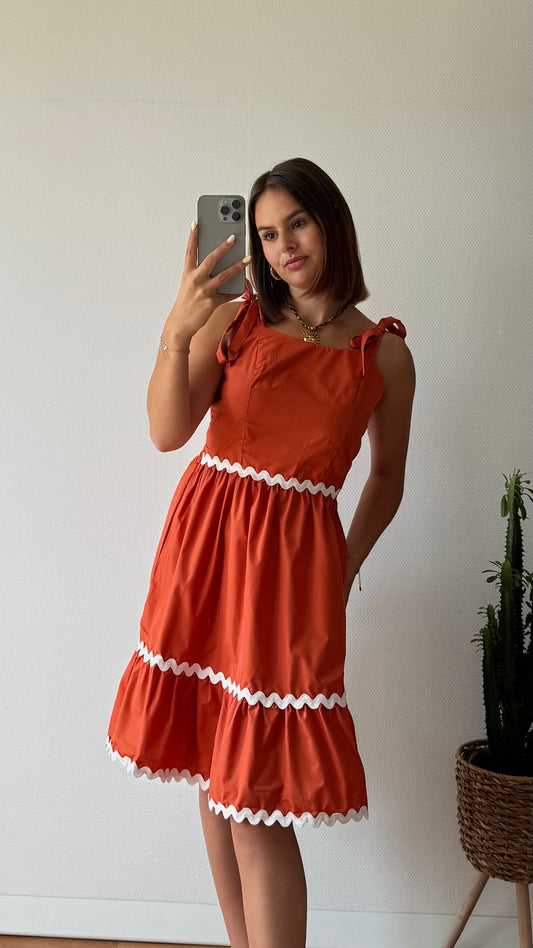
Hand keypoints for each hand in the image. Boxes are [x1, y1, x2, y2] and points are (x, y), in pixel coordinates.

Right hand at [163, 224, 249, 344]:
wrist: (180, 324)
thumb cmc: (185, 303)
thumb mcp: (188, 285)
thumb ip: (200, 274)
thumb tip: (217, 265)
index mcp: (187, 274)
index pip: (190, 251)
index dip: (193, 237)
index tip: (196, 223)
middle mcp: (195, 280)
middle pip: (211, 260)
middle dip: (223, 247)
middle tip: (234, 237)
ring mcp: (204, 291)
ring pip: (224, 275)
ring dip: (237, 266)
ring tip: (247, 259)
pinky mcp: (212, 303)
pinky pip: (228, 294)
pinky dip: (236, 289)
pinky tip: (243, 285)